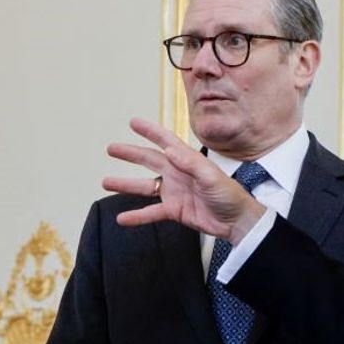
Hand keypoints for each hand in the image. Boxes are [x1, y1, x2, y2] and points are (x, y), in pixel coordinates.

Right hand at [104, 118, 265, 242]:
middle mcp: (177, 173)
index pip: (166, 141)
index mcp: (187, 161)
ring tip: (106, 182)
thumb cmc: (229, 194)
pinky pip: (151, 212)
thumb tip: (169, 150)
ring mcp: (174, 192)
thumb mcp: (211, 176)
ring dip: (126, 184)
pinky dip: (137, 215)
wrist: (237, 221)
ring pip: (145, 186)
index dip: (150, 131)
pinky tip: (122, 218)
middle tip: (111, 148)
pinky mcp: (174, 210)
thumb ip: (190, 163)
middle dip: (130, 153)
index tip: (134, 122)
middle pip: (149, 160)